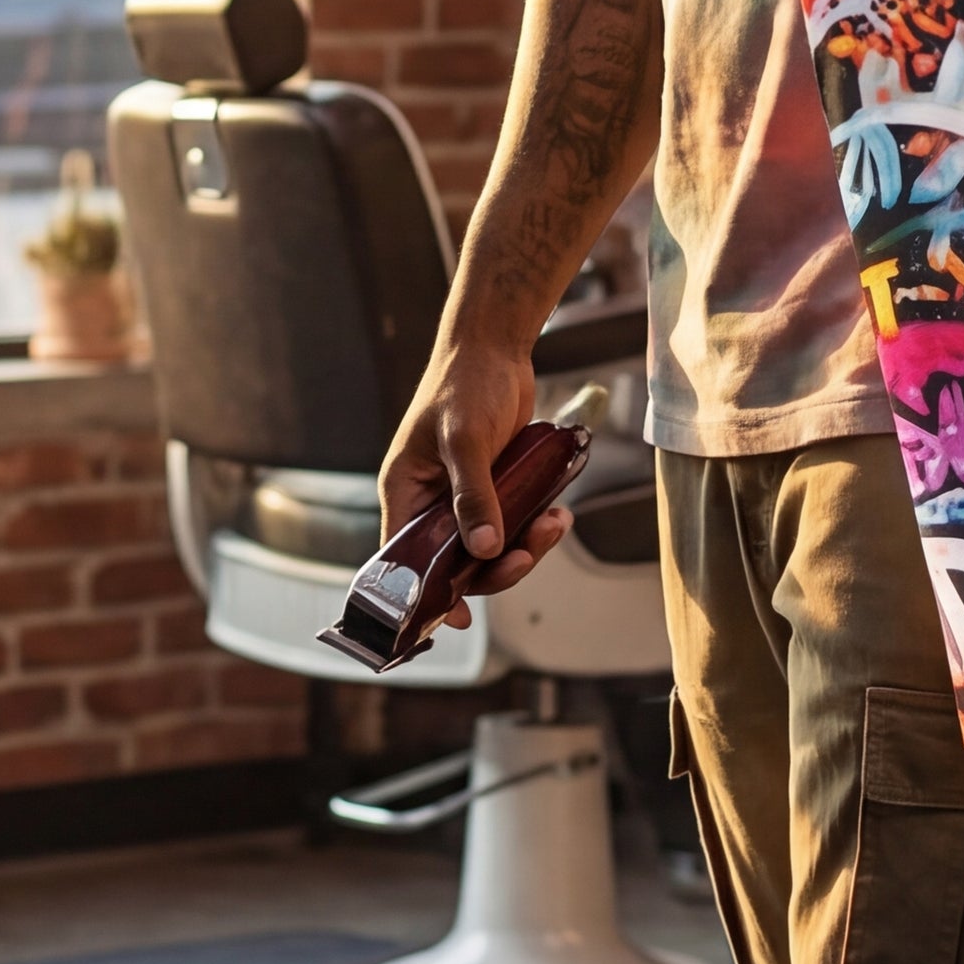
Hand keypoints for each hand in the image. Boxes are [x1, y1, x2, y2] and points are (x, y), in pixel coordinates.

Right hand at [377, 330, 568, 632]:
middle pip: (456, 563)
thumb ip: (474, 495)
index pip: (403, 561)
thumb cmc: (465, 382)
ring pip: (491, 547)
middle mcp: (430, 501)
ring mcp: (464, 496)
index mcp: (404, 492)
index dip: (426, 594)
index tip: (456, 617)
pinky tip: (559, 512)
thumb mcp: (465, 438)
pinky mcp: (495, 487)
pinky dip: (536, 525)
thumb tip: (485, 549)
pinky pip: (513, 523)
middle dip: (494, 568)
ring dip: (525, 546)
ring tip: (555, 525)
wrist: (496, 346)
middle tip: (527, 556)